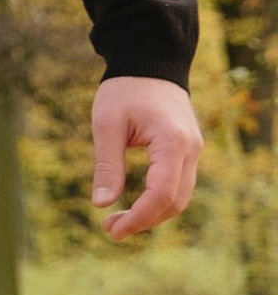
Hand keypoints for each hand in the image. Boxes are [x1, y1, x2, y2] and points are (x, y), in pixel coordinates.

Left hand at [92, 76, 201, 239]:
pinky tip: (134, 207)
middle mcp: (190, 149)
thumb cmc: (125, 90)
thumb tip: (101, 204)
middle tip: (109, 230)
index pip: (162, 193)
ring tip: (117, 222)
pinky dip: (159, 202)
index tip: (113, 230)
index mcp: (172, 141)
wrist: (151, 63)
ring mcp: (193, 151)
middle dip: (144, 221)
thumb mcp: (107, 125)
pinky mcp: (188, 152)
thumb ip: (107, 165)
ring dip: (152, 215)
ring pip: (180, 197)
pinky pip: (179, 185)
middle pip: (175, 202)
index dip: (139, 217)